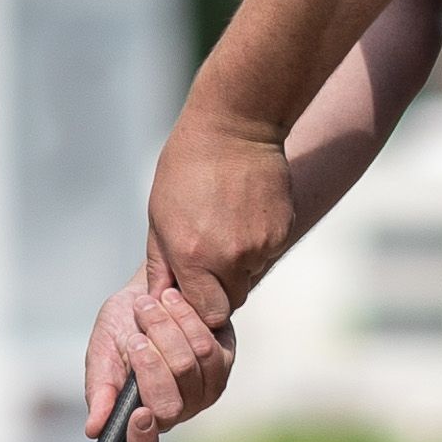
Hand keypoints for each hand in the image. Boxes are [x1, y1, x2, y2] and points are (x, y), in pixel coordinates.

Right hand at [82, 263, 238, 441]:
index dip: (141, 441)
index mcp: (137, 419)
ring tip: (148, 306)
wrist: (153, 291)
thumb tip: (94, 429)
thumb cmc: (121, 327)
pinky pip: (208, 349)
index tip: (138, 414)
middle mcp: (173, 413)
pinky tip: (173, 303)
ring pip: (187, 370)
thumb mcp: (102, 354)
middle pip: (169, 405)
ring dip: (164, 331)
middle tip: (134, 336)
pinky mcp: (222, 366)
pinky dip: (186, 320)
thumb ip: (100, 389)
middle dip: (148, 363)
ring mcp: (201, 393)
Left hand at [145, 114, 300, 314]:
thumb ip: (161, 264)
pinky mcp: (282, 231)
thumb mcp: (159, 216)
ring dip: (239, 264)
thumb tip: (160, 300)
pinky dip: (258, 243)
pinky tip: (244, 213)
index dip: (200, 308)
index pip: (208, 314)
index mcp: (193, 257)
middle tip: (209, 261)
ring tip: (225, 226)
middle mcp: (230, 257)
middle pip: (232, 302)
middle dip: (219, 291)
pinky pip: (269, 252)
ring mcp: (260, 245)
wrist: (235, 127)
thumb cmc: (187, 168)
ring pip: (251, 275)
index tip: (193, 292)